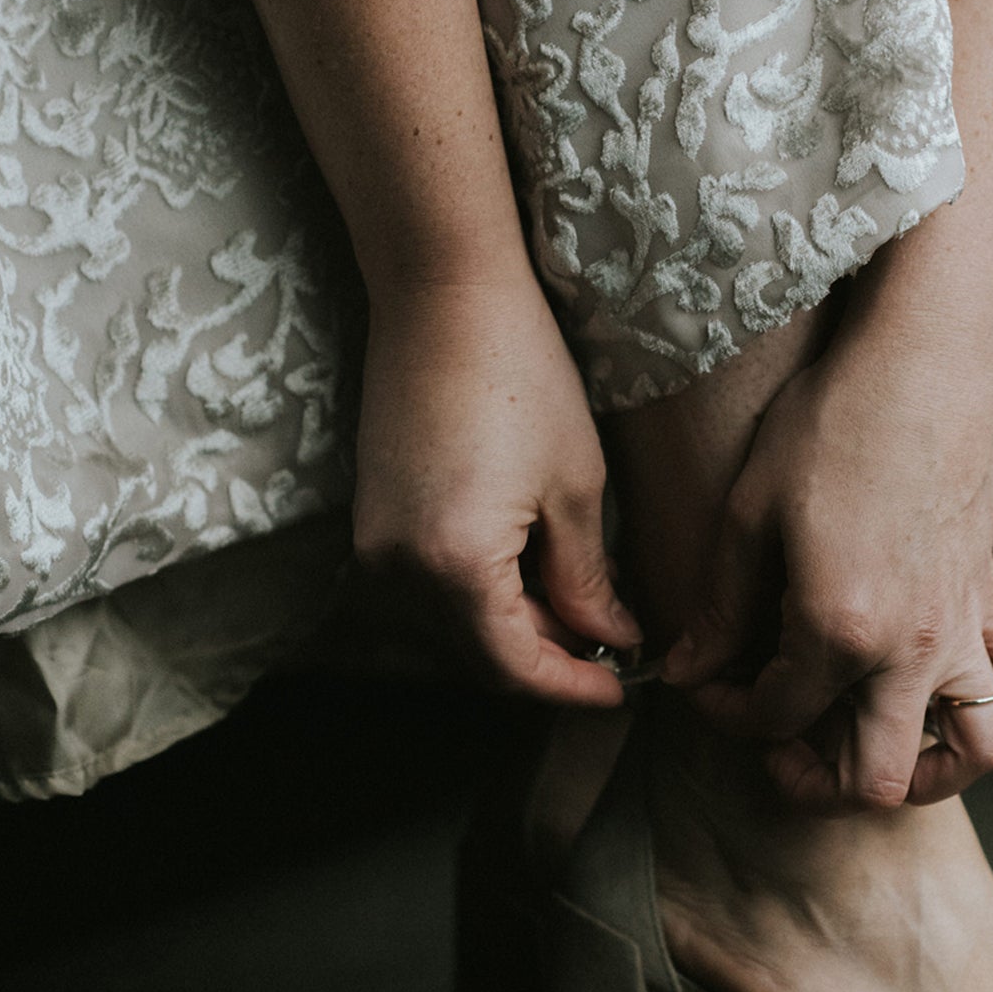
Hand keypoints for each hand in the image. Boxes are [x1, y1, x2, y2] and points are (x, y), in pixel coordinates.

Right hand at [349, 275, 638, 706]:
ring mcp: (374, 547)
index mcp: (452, 565)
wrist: (442, 300)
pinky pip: (430, 591)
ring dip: (514, 634)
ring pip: (452, 629)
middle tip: (615, 652)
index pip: (513, 668)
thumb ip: (586, 579)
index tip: (622, 691)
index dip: (571, 688)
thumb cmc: (522, 379)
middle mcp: (396, 569)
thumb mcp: (576, 488)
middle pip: (477, 657)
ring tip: (584, 611)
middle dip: (548, 664)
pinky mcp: (371, 522)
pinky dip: (483, 600)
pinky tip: (535, 577)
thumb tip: (609, 639)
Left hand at [659, 323, 992, 809]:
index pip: (776, 717)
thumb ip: (719, 607)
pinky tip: (939, 687)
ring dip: (925, 769)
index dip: (728, 712)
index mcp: (840, 629)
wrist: (925, 364)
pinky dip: (990, 702)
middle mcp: (913, 647)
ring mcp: (963, 627)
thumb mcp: (749, 514)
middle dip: (819, 780)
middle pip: (876, 776)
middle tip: (784, 744)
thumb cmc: (830, 425)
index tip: (708, 681)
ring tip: (876, 745)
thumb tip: (689, 669)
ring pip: (977, 750)